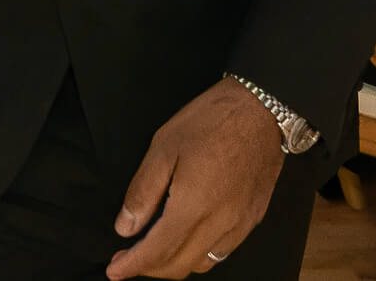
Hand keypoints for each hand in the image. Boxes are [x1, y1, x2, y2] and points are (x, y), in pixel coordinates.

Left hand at [107, 79, 283, 278]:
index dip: (133, 266)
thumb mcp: (163, 147)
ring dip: (175, 263)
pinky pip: (222, 251)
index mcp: (194, 206)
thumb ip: (143, 192)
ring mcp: (240, 225)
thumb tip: (126, 226)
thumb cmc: (211, 121)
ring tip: (154, 248)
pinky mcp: (252, 219)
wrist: (261, 110)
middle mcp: (220, 224)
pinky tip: (186, 237)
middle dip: (150, 269)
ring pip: (203, 262)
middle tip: (128, 259)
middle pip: (180, 266)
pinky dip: (199, 253)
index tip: (114, 270)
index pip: (158, 252)